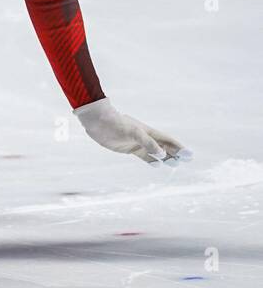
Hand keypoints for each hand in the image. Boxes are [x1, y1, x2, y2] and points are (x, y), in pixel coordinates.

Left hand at [73, 98, 188, 164]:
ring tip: (175, 164)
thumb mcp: (133, 132)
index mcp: (148, 132)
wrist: (98, 122)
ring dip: (165, 158)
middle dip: (175, 153)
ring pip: (155, 152)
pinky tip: (158, 165)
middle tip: (186, 161)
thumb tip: (162, 155)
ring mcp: (137, 143)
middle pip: (164, 146)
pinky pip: (143, 155)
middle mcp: (144, 138)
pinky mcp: (129, 148)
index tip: (189, 155)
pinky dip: (151, 160)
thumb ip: (148, 143)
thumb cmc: (116, 124)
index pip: (167, 140)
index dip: (178, 147)